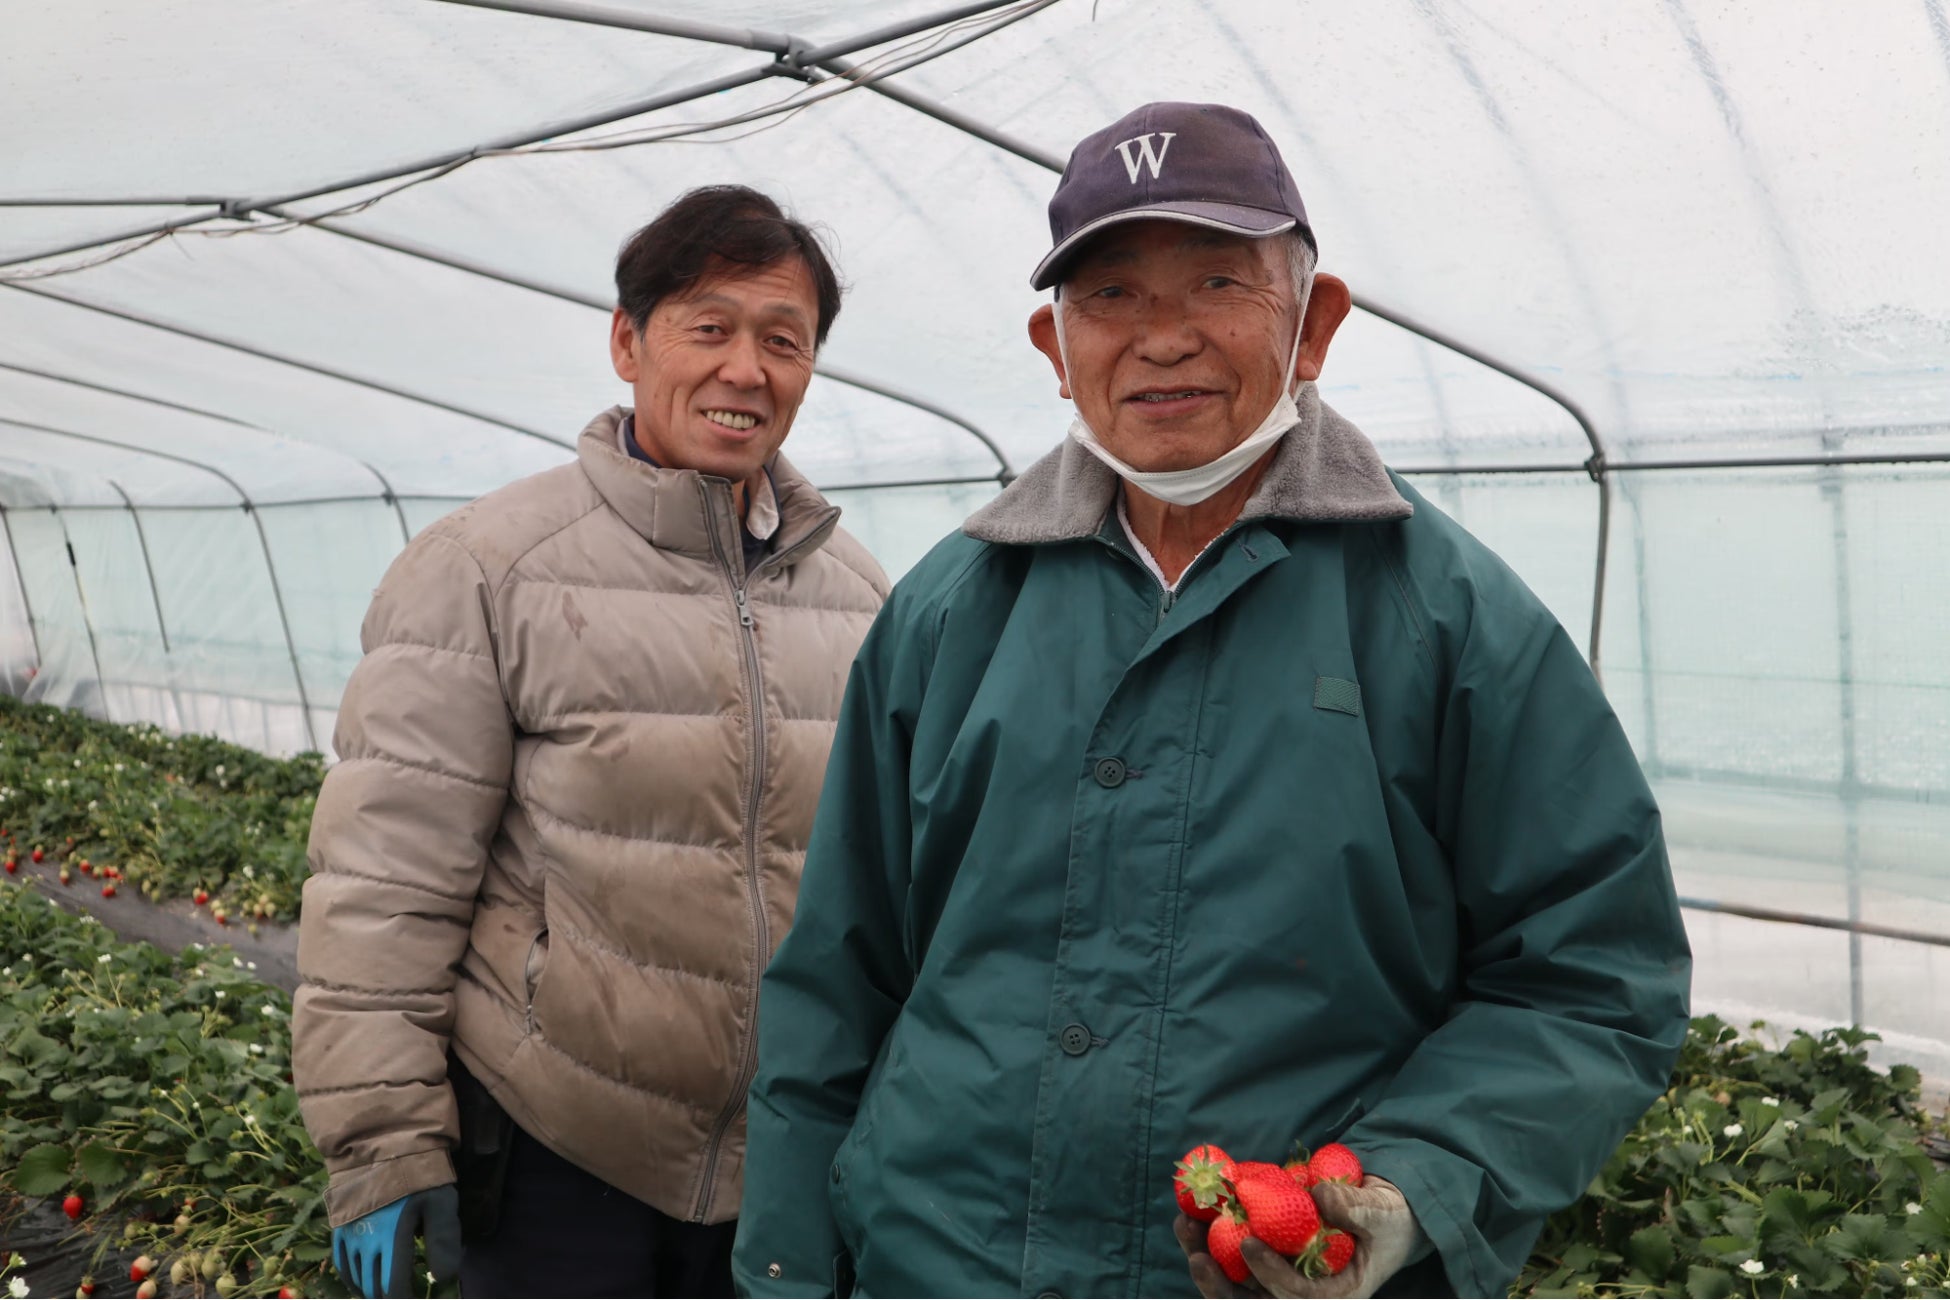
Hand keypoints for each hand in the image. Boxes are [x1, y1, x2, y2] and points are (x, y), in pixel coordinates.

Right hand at [331, 1185, 461, 1297]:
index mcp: (392, 1238)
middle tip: (404, 1297)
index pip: (393, 1288)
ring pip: (356, 1278)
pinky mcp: (339, 1227)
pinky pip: (341, 1263)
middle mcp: (365, 1242)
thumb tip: (444, 1277)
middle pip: (373, 1287)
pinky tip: (361, 1285)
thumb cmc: (416, 1174)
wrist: (381, 1144)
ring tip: (386, 1294)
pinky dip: (351, 1279)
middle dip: (387, 1298)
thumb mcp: (440, 1201)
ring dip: (370, 1291)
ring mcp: (349, 1236)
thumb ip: (443, 1240)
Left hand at [1175, 1177, 1425, 1299]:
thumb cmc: (1388, 1218)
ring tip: (1185, 1227)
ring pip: (1237, 1290)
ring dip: (1206, 1264)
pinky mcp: (1268, 1268)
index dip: (1271, 1274)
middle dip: (1221, 1284)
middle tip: (1196, 1254)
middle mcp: (1306, 1298)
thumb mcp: (1383, 1212)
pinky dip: (1210, 1247)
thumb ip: (1355, 1207)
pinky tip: (1193, 1220)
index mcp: (1337, 1296)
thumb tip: (1318, 1195)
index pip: (1298, 1297)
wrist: (1385, 1217)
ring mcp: (1283, 1286)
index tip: (1248, 1241)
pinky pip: (1233, 1268)